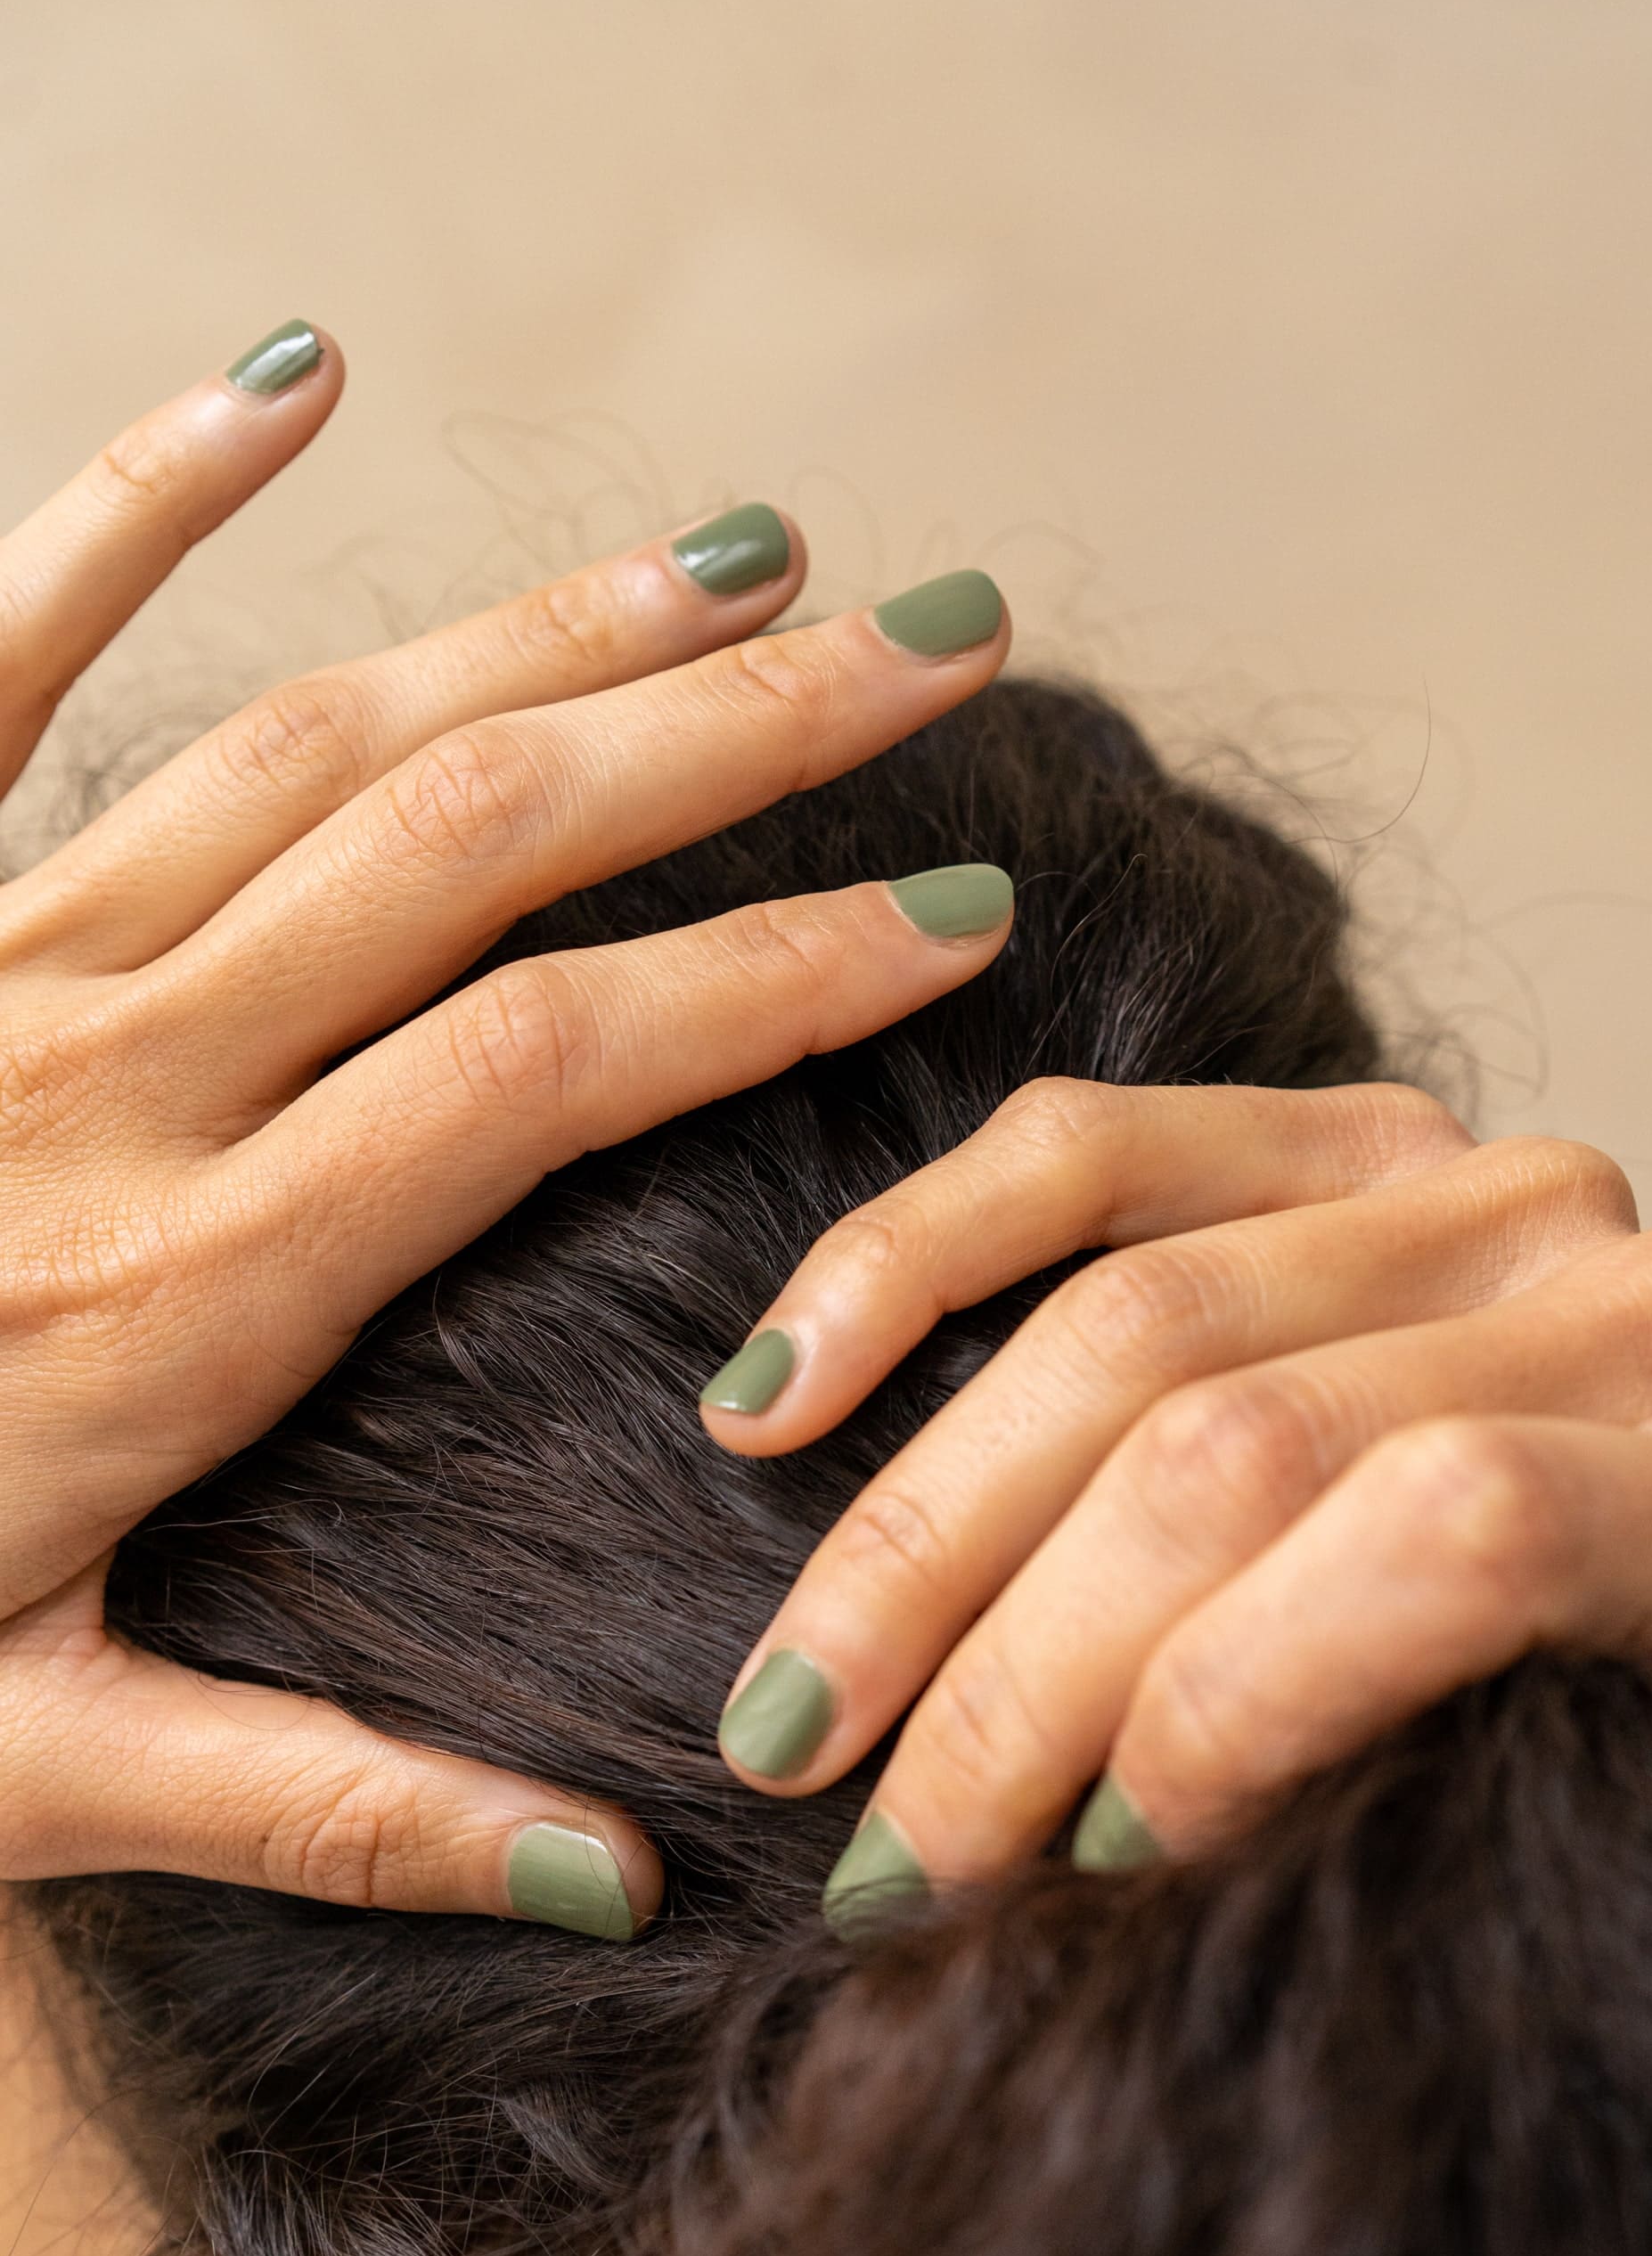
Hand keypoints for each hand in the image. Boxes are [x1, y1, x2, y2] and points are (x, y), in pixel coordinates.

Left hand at [0, 323, 1011, 1935]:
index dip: (776, 976)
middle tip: (936, 646)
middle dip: (736, 736)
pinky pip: (12, 648)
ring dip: (548, 633)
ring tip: (745, 565)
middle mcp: (109, 1087)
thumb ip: (335, 1812)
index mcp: (185, 1295)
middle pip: (478, 849)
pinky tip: (292, 382)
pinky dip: (140, 500)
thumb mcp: (41, 1774)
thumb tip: (624, 1872)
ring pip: (316, 742)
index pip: (548, 1072)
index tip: (953, 918)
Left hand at [701, 1077, 1651, 1925]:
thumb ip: (1153, 1480)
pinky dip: (1243, 1691)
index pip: (1090, 1150)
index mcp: (1385, 1175)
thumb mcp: (1297, 1527)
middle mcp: (1519, 1200)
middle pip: (1139, 1333)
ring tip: (925, 1853)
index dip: (891, 1268)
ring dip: (1038, 1675)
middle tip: (796, 1759)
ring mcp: (1638, 1315)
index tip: (740, 1423)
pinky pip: (1433, 1538)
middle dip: (923, 1561)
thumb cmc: (1513, 1676)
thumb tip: (847, 1628)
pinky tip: (1135, 1820)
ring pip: (1242, 1447)